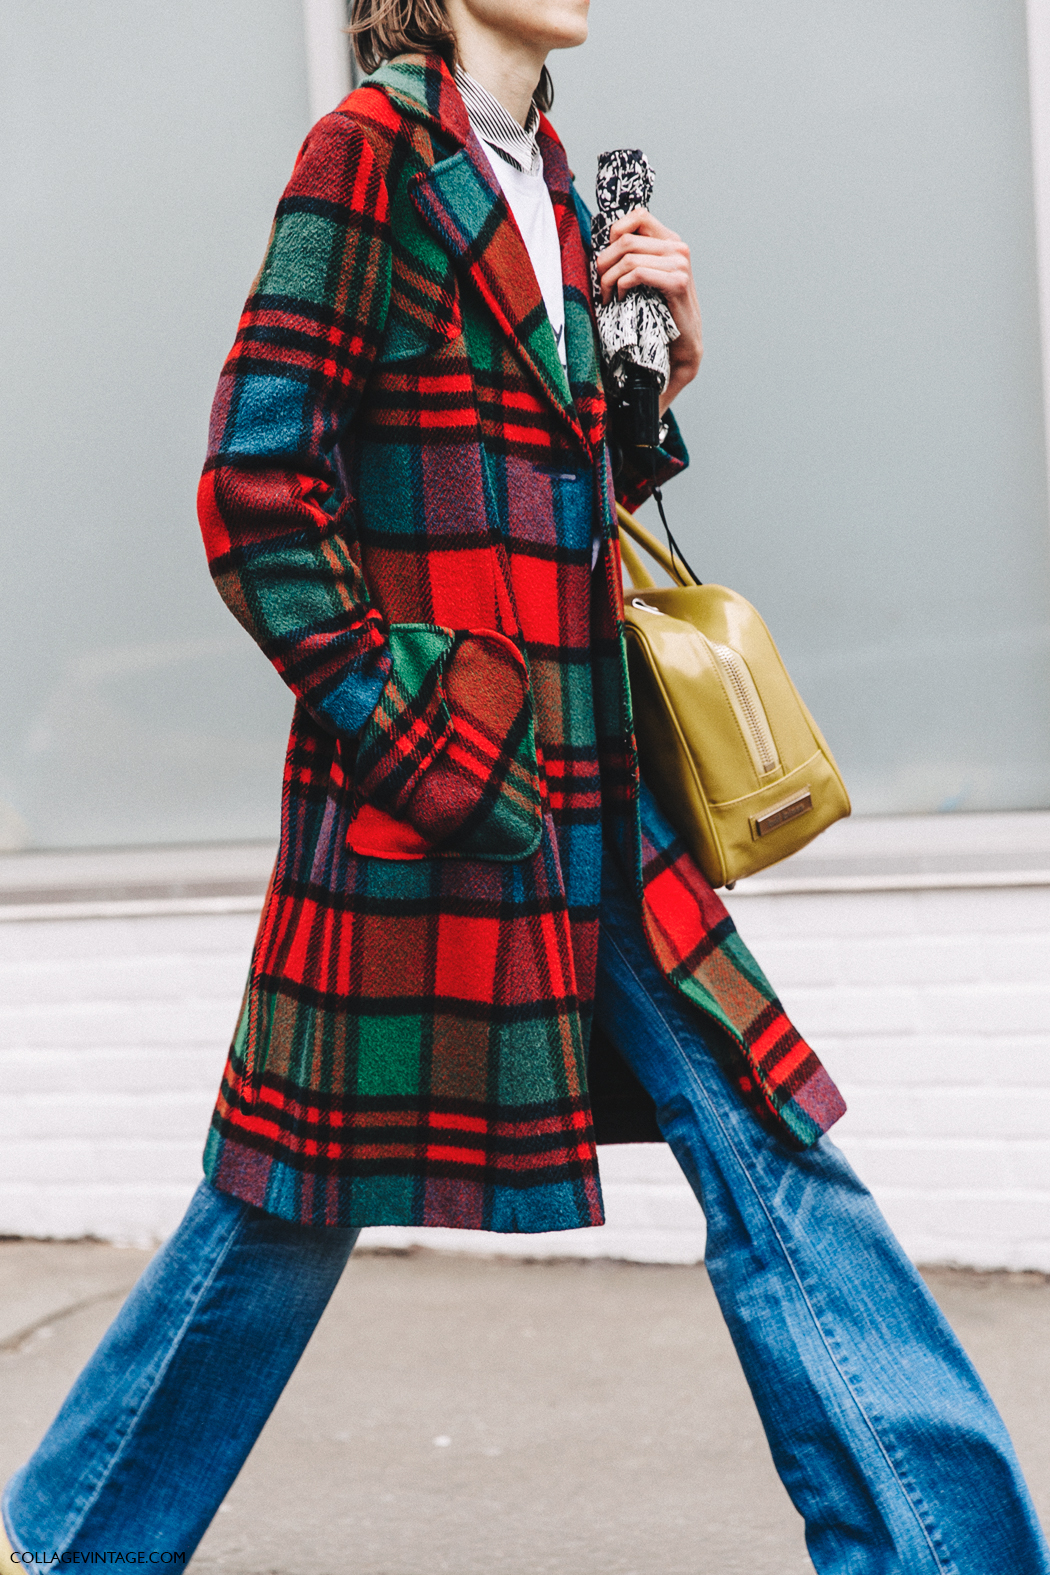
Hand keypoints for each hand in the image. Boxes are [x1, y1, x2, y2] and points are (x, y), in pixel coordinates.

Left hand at [595, 208, 702, 411]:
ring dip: (609, 279)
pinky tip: (621, 300)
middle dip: (604, 262)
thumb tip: (604, 243)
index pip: (638, 215)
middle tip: (600, 285)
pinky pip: (637, 273)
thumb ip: (635, 257)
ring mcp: (679, 263)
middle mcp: (677, 247)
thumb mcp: (646, 279)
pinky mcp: (677, 282)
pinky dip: (622, 286)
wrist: (682, 346)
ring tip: (607, 297)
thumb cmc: (659, 313)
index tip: (608, 259)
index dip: (615, 232)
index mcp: (670, 241)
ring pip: (628, 256)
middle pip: (625, 238)